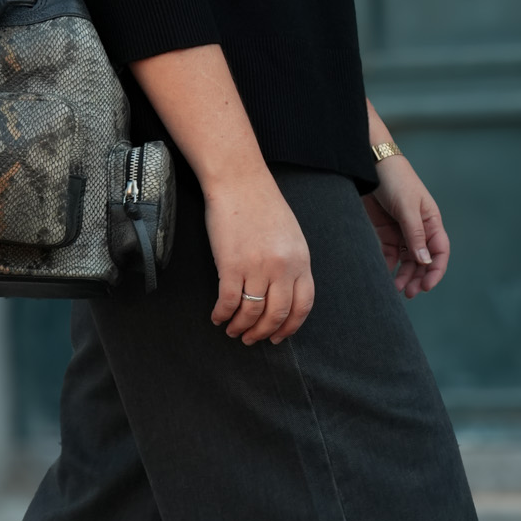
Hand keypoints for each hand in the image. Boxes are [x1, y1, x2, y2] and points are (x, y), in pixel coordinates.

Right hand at [205, 171, 313, 343]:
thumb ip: (292, 264)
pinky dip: (222, 315)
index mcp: (301, 261)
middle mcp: (282, 268)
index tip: (279, 337)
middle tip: (252, 339)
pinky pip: (228, 302)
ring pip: (251, 313)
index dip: (290, 327)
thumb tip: (284, 293)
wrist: (239, 182)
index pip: (302, 306)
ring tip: (233, 330)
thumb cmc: (262, 205)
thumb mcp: (290, 235)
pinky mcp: (231, 265)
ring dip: (241, 327)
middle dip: (263, 333)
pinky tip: (218, 317)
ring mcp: (257, 267)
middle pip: (277, 315)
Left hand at [363, 156, 449, 296]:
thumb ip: (415, 234)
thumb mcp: (407, 207)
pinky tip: (385, 276)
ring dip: (404, 275)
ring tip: (396, 290)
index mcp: (431, 221)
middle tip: (409, 293)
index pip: (440, 251)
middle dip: (418, 277)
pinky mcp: (386, 231)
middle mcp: (420, 228)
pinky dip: (389, 266)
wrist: (370, 165)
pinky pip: (391, 254)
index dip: (436, 270)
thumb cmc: (395, 180)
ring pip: (407, 260)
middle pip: (423, 259)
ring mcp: (402, 230)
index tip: (426, 286)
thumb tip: (425, 261)